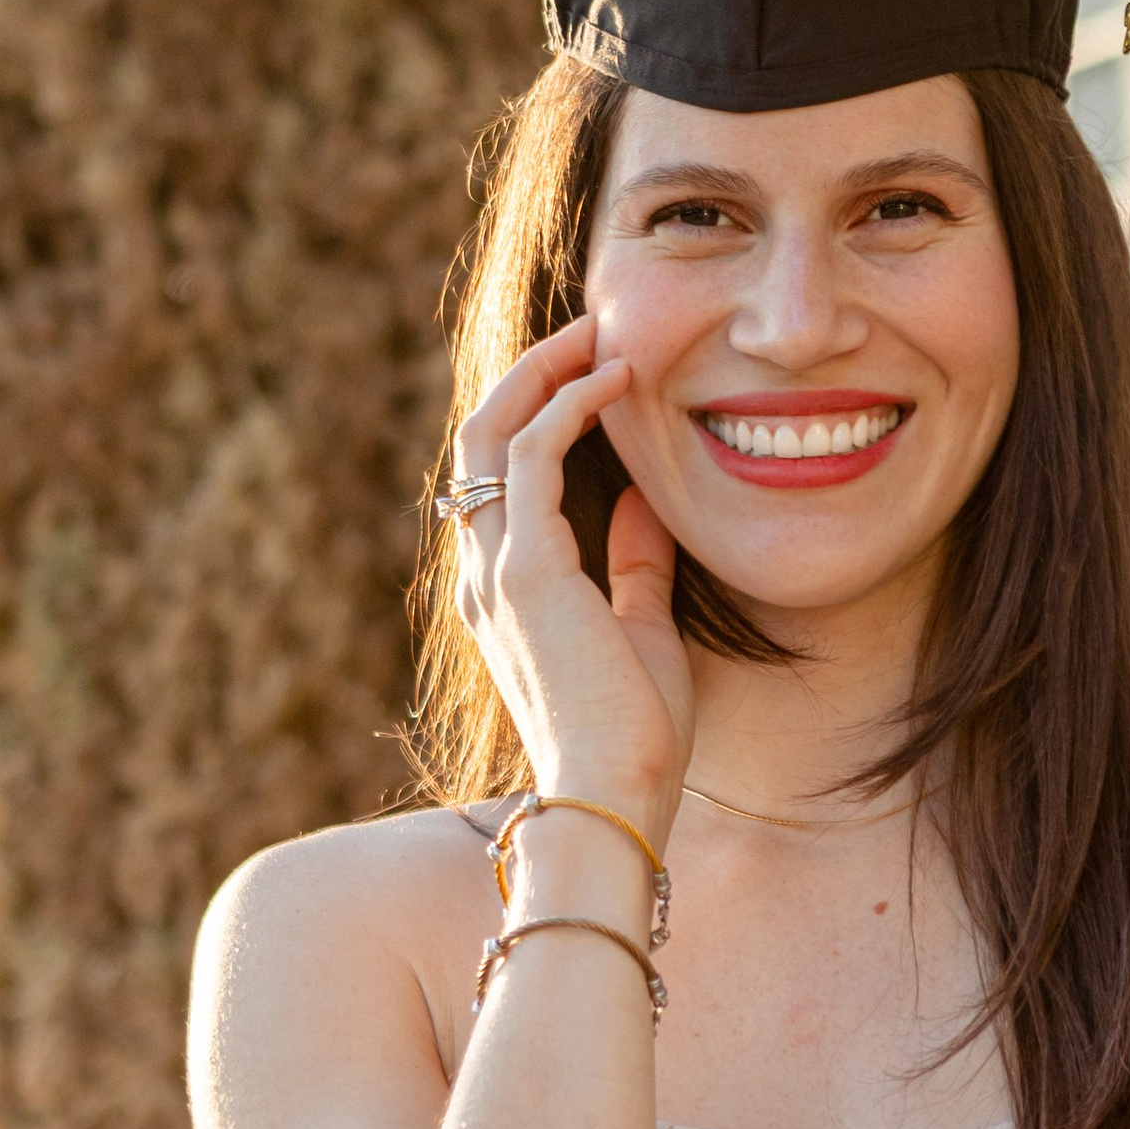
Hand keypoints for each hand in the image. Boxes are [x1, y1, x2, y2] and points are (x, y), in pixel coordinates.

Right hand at [450, 318, 692, 836]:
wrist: (612, 798)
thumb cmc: (633, 738)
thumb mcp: (643, 631)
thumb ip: (635, 565)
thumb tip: (649, 499)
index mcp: (503, 591)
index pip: (500, 479)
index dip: (535, 414)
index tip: (593, 373)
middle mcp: (482, 572)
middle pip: (481, 440)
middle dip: (530, 375)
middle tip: (591, 330)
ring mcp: (495, 569)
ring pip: (493, 432)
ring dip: (545, 372)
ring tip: (600, 333)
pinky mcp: (525, 568)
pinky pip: (532, 454)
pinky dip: (568, 403)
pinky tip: (617, 380)